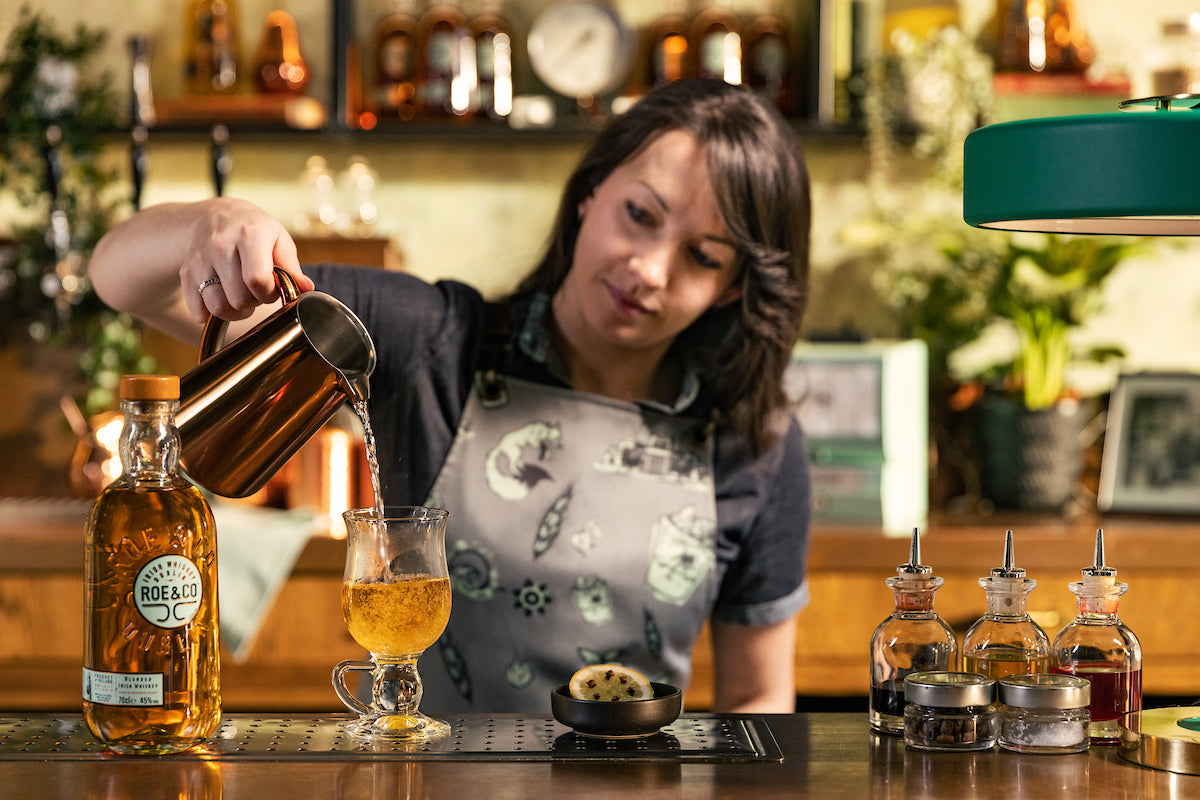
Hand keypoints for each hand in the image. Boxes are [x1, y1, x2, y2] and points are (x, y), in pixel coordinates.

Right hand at [181, 197, 314, 324]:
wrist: (216, 217)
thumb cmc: (254, 231)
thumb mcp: (279, 239)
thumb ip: (292, 268)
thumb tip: (306, 289)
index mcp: (249, 235)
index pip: (257, 280)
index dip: (269, 293)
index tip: (272, 288)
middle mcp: (220, 245)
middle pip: (239, 298)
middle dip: (253, 302)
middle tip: (256, 290)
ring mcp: (200, 259)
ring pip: (218, 307)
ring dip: (234, 311)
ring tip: (241, 296)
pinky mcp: (186, 272)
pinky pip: (198, 309)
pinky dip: (211, 313)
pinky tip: (223, 298)